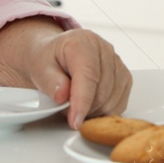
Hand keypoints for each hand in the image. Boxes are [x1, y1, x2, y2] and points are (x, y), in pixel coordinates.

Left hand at [0, 18, 131, 127]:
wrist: (56, 55)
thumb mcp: (40, 68)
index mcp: (82, 42)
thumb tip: (62, 95)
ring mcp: (117, 62)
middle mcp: (104, 49)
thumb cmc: (49, 60)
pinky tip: (90, 105)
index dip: (82, 101)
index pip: (88, 75)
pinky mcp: (124, 76)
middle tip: (66, 109)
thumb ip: (50, 82)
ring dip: (94, 111)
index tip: (74, 120)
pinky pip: (120, 102)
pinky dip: (105, 111)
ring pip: (113, 99)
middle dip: (84, 108)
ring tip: (76, 104)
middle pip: (102, 90)